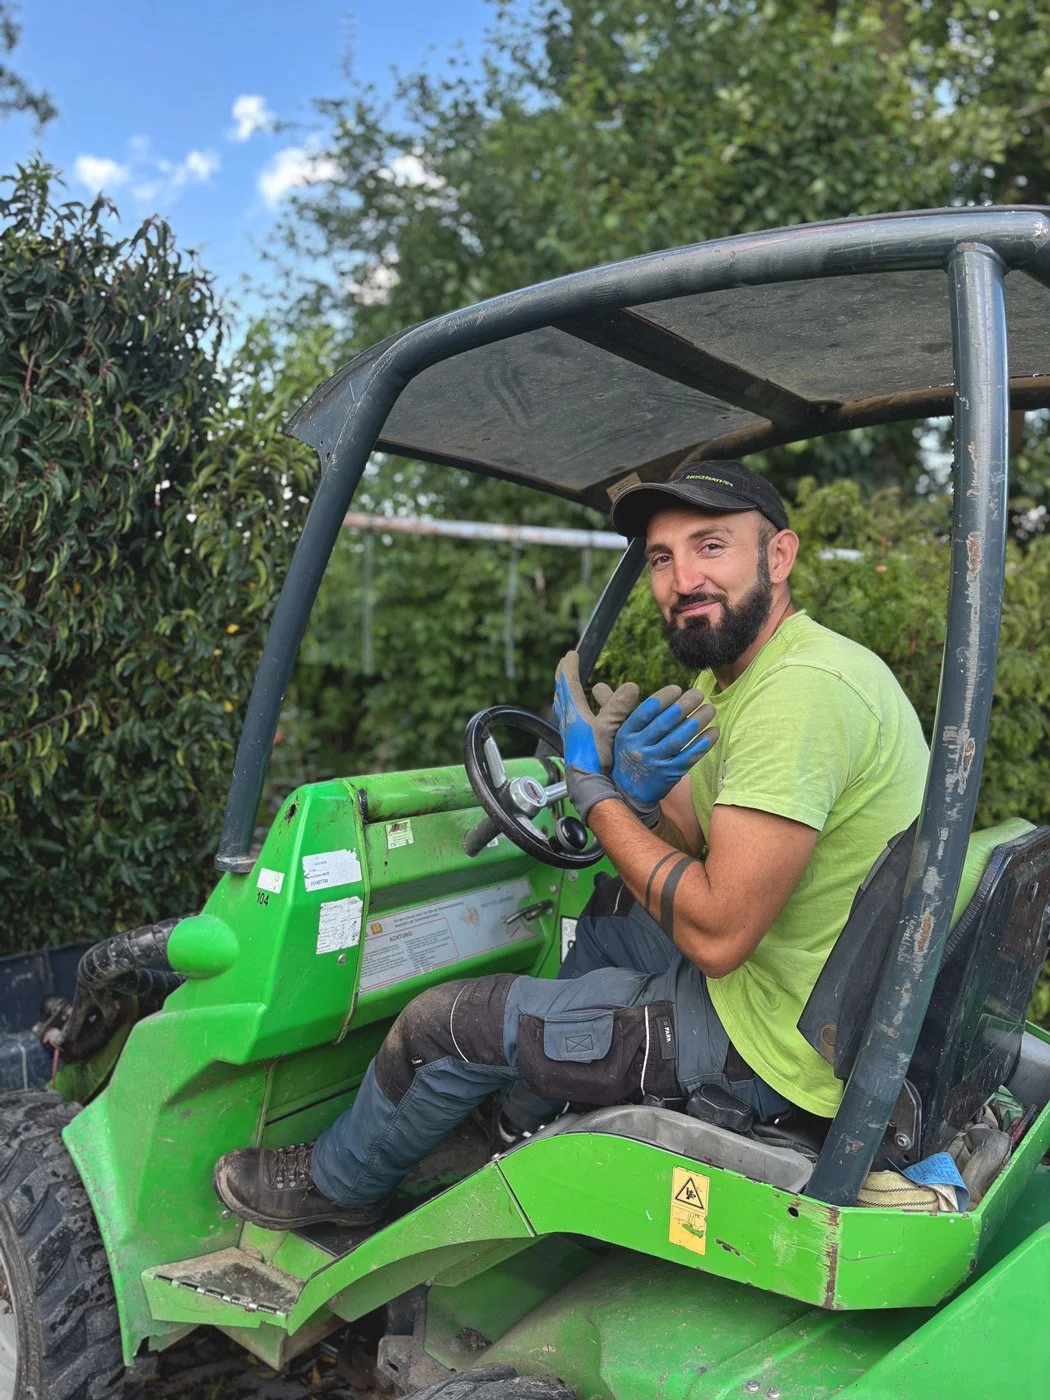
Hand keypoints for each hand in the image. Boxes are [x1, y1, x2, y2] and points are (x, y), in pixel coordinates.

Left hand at [553, 651, 638, 821]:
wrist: (586, 782)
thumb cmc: (595, 757)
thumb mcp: (609, 729)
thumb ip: (619, 707)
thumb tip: (632, 686)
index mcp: (575, 713)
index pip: (569, 684)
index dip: (570, 668)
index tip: (572, 654)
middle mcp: (569, 720)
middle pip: (562, 692)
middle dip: (563, 677)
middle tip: (563, 664)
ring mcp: (569, 731)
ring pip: (563, 706)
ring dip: (564, 692)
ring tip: (564, 687)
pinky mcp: (573, 741)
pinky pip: (567, 718)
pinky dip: (568, 709)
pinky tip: (573, 716)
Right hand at [611, 686, 718, 821]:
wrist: (626, 794)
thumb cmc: (623, 756)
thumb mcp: (613, 735)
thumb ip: (612, 710)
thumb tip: (598, 687)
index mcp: (625, 735)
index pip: (645, 712)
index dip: (662, 698)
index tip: (676, 689)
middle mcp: (639, 749)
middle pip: (665, 723)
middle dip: (684, 706)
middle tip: (699, 693)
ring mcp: (654, 762)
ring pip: (679, 738)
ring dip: (697, 721)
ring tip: (710, 709)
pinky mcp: (669, 774)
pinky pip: (689, 756)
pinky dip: (703, 743)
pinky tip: (713, 731)